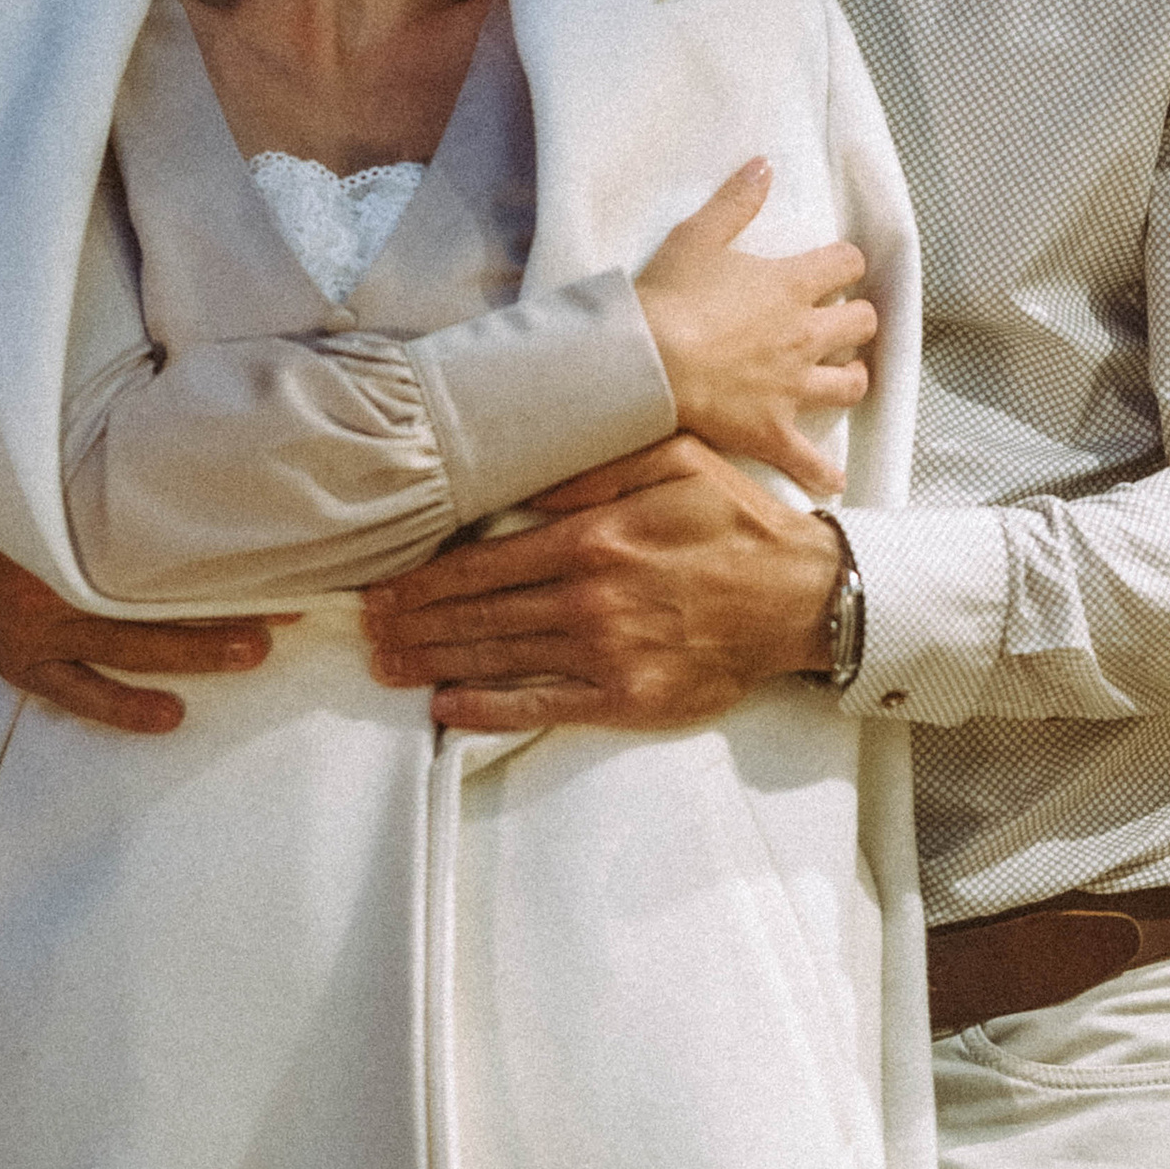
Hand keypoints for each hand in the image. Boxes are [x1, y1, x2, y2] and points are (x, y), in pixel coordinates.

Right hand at [0, 468, 292, 734]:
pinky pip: (75, 690)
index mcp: (55, 518)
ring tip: (251, 652)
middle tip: (283, 605)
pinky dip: (120, 705)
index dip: (210, 543)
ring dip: (192, 649)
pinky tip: (170, 717)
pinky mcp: (18, 658)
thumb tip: (182, 388)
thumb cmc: (22, 482)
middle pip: (144, 589)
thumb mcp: (58, 452)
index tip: (269, 541)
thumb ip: (108, 445)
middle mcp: (43, 572)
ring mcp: (30, 624)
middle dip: (217, 596)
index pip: (146, 534)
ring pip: (123, 643)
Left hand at [362, 435, 842, 733]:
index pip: (485, 563)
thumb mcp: (673, 460)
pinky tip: (448, 707)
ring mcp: (607, 653)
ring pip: (500, 659)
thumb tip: (524, 480)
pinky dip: (488, 708)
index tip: (382, 588)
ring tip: (388, 666)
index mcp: (594, 537)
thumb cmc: (736, 523)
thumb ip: (595, 466)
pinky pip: (543, 706)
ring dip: (435, 663)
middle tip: (368, 632)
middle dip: (414, 624)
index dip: (424, 580)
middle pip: (479, 614)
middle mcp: (590, 598)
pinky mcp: (628, 698)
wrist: (801, 596)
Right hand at [634, 161, 875, 493]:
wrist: (647, 362)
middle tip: (844, 324)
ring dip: (853, 379)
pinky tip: (832, 479)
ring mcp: (793, 385)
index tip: (839, 267)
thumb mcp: (697, 235)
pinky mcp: (772, 429)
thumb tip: (765, 163)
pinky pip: (809, 459)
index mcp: (790, 284)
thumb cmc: (668, 296)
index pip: (847, 264)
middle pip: (862, 324)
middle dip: (859, 321)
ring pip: (850, 384)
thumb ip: (736, 201)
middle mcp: (804, 334)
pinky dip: (822, 471)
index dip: (847, 263)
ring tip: (844, 379)